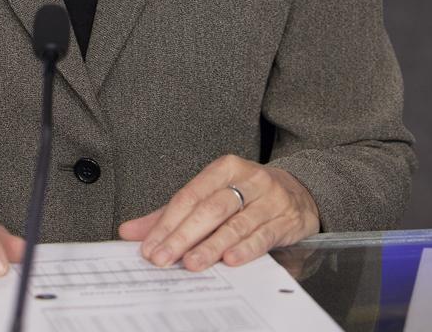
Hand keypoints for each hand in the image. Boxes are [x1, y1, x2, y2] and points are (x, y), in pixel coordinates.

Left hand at [118, 155, 319, 271]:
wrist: (300, 193)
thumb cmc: (248, 197)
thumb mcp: (212, 196)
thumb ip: (173, 214)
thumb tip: (131, 231)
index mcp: (224, 168)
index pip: (190, 195)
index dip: (168, 222)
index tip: (150, 247)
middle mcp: (247, 179)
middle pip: (210, 208)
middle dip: (184, 235)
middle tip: (164, 257)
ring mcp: (269, 198)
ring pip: (235, 223)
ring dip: (212, 245)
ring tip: (192, 262)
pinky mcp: (286, 219)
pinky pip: (263, 235)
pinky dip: (246, 249)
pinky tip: (230, 261)